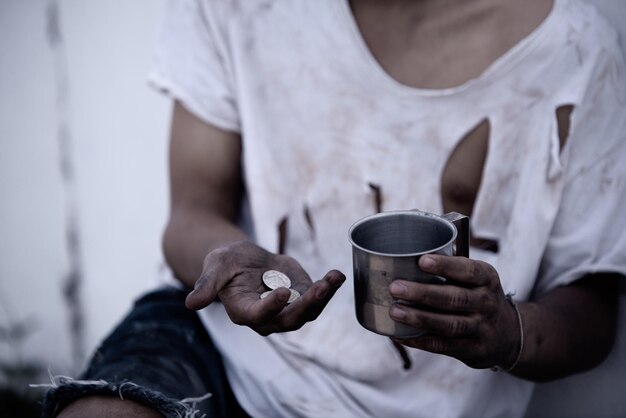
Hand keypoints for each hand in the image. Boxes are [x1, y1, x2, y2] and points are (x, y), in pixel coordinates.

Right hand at [186, 241, 345, 335]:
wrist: (244, 260)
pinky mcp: (301, 297)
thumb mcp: (216, 267)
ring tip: (333, 278)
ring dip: (323, 297)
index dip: (272, 307)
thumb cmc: (226, 263)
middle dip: (306, 306)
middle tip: (319, 288)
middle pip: (290, 320)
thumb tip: (191, 303)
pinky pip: (318, 297)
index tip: (283, 292)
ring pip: (308, 311)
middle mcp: (268, 317)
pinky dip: (329, 287)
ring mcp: (287, 309)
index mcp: (244, 311)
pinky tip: (338, 275)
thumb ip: (207, 285)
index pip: (259, 315)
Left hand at [388, 254, 519, 368]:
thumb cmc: (478, 296)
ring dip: (419, 318)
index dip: (445, 266)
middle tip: (395, 287)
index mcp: (487, 279)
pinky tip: (399, 334)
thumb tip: (408, 247)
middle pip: (455, 298)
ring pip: (448, 324)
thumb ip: (451, 266)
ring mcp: (481, 328)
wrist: (508, 335)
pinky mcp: (472, 350)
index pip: (469, 271)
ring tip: (394, 311)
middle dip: (423, 293)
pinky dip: (419, 341)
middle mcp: (487, 303)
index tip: (421, 261)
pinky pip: (443, 346)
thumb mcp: (477, 278)